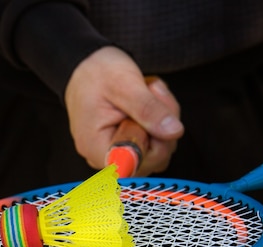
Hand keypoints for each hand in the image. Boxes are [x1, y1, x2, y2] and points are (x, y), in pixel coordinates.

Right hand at [64, 46, 183, 175]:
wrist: (88, 67)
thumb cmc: (97, 73)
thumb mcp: (124, 83)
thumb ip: (148, 109)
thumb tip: (173, 132)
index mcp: (97, 147)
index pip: (140, 163)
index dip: (158, 140)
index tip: (153, 112)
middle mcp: (106, 157)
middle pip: (154, 157)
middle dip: (163, 123)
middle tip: (152, 93)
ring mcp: (119, 154)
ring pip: (160, 149)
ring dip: (163, 120)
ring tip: (148, 95)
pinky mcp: (129, 147)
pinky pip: (156, 144)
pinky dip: (160, 123)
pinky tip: (148, 105)